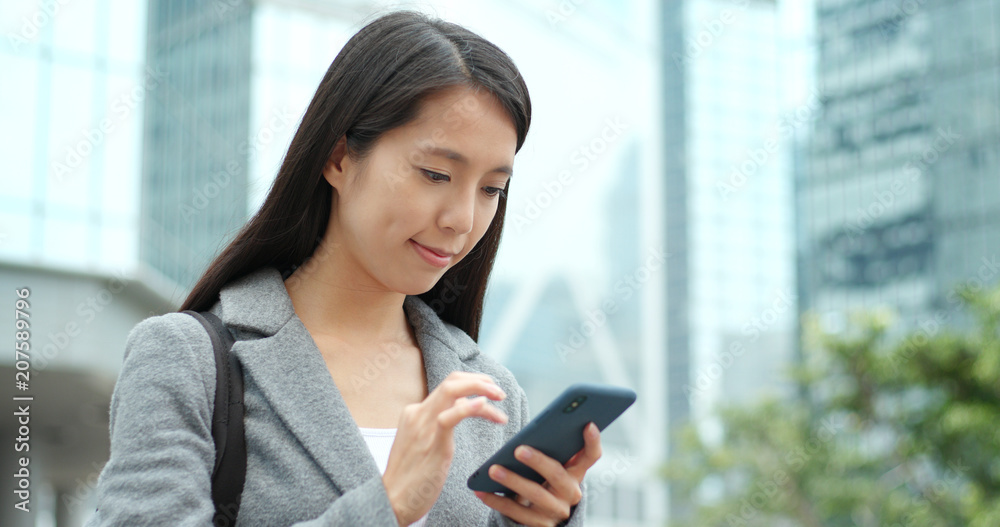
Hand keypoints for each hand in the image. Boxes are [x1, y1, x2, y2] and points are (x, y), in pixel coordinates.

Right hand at [382, 371, 508, 525]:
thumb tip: (461, 408)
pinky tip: (485, 405)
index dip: (473, 385)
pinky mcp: (432, 443)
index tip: (490, 394)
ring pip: (452, 390)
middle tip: (499, 393)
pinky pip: (450, 416)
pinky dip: (470, 407)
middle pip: (452, 381)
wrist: (392, 500)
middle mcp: (418, 413)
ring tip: (500, 398)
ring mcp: (424, 426)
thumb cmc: (411, 476)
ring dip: (482, 389)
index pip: (449, 387)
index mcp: (415, 412)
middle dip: (480, 380)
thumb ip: (437, 423)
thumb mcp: (422, 441)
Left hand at [474, 421, 601, 526]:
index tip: (588, 424)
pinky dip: (497, 501)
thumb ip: (548, 450)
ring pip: (536, 495)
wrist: (536, 516)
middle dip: (539, 461)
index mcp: (576, 472)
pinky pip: (516, 512)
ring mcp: (556, 511)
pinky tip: (481, 491)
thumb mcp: (548, 466)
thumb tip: (533, 430)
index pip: (591, 456)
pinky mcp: (539, 525)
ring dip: (513, 481)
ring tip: (493, 470)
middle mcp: (571, 493)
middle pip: (558, 475)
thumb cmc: (539, 480)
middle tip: (518, 450)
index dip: (592, 441)